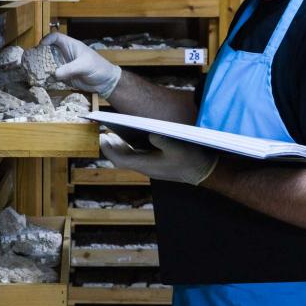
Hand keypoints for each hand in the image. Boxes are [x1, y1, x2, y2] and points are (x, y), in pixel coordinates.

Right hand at [40, 32, 121, 97]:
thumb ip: (70, 69)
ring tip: (33, 73)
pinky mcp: (64, 76)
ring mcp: (63, 65)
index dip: (47, 39)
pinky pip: (52, 76)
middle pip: (48, 51)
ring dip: (41, 68)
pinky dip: (47, 78)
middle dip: (39, 55)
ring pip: (48, 64)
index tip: (40, 47)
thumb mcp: (85, 65)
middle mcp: (64, 54)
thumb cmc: (98, 68)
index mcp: (70, 46)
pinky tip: (42, 81)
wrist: (105, 82)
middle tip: (31, 62)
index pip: (55, 38)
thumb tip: (55, 74)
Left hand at [99, 132, 217, 185]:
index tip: (102, 138)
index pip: (120, 160)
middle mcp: (146, 168)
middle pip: (122, 159)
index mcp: (147, 165)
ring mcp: (151, 167)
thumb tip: (151, 134)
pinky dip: (131, 149)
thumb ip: (164, 141)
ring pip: (129, 159)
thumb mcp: (178, 148)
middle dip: (111, 148)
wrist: (203, 172)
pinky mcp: (156, 165)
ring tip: (112, 135)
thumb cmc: (191, 160)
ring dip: (120, 148)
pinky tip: (130, 140)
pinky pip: (138, 157)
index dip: (109, 150)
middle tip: (104, 134)